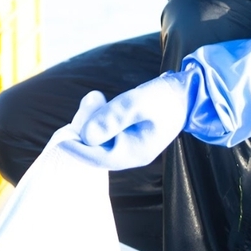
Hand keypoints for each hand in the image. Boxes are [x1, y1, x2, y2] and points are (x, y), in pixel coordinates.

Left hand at [61, 71, 195, 170]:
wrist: (188, 92)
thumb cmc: (165, 97)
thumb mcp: (138, 102)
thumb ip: (113, 117)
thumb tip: (86, 135)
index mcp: (135, 152)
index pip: (98, 158)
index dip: (77, 149)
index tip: (61, 137)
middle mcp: (131, 153)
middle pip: (95, 148)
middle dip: (85, 125)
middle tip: (90, 100)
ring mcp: (129, 144)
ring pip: (98, 137)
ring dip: (91, 117)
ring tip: (96, 97)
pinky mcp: (127, 133)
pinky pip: (104, 130)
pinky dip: (98, 115)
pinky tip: (99, 99)